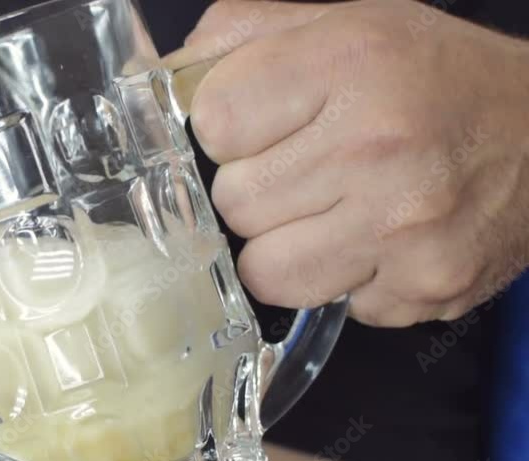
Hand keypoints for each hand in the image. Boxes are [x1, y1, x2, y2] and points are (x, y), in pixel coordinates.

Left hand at [175, 0, 528, 325]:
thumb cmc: (434, 77)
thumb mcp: (344, 21)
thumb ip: (241, 37)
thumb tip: (154, 78)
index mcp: (349, 61)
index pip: (214, 122)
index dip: (227, 129)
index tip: (257, 126)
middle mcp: (377, 145)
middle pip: (235, 202)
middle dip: (256, 190)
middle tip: (305, 169)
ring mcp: (403, 226)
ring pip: (265, 271)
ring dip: (286, 247)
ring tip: (333, 211)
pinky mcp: (425, 286)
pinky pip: (329, 305)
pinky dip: (344, 280)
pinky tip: (377, 240)